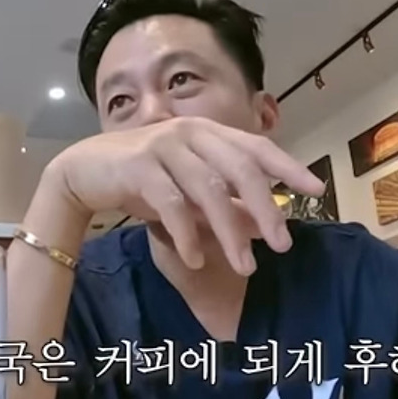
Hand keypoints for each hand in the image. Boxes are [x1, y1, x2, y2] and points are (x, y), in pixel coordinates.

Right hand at [45, 116, 326, 274]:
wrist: (81, 173)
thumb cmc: (139, 180)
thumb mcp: (187, 191)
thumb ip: (222, 203)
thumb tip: (262, 227)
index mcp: (207, 132)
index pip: (256, 147)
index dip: (288, 168)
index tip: (316, 190)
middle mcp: (189, 133)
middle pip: (240, 169)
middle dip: (265, 209)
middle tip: (282, 244)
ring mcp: (163, 147)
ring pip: (209, 191)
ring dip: (230, 232)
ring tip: (244, 266)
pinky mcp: (138, 167)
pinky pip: (172, 205)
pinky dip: (187, 235)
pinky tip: (196, 259)